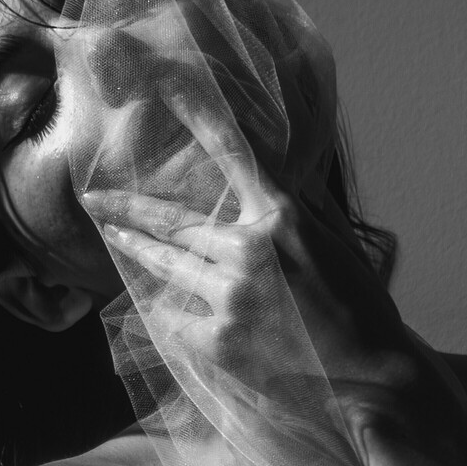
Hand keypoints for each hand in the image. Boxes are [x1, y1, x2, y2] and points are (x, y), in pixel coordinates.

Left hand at [81, 95, 417, 435]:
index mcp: (285, 218)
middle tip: (94, 198)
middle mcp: (251, 251)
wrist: (372, 378)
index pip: (234, 152)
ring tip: (113, 238)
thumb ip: (294, 213)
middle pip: (173, 222)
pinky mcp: (219, 342)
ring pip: (166, 266)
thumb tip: (265, 186)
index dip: (198, 115)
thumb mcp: (334, 245)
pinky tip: (157, 307)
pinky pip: (177, 317)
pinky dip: (169, 310)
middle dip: (127, 210)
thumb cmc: (360, 310)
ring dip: (135, 251)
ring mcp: (231, 298)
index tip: (168, 86)